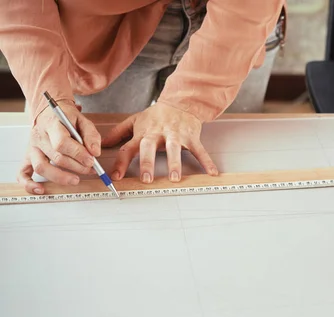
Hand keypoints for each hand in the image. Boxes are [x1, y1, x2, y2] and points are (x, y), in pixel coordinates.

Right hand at [18, 100, 99, 194]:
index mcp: (52, 125)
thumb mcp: (82, 120)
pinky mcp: (28, 157)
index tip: (91, 160)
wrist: (48, 112)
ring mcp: (32, 148)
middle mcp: (39, 137)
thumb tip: (95, 152)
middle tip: (90, 169)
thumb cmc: (66, 118)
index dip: (78, 154)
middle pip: (56, 157)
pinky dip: (29, 184)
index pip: (62, 143)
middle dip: (77, 167)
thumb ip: (91, 135)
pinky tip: (40, 190)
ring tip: (75, 180)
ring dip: (60, 177)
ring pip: (41, 167)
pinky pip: (22, 173)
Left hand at [102, 102, 217, 182]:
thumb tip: (103, 144)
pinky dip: (206, 161)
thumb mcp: (136, 121)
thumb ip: (119, 133)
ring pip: (174, 149)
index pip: (128, 148)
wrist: (180, 102)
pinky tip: (211, 172)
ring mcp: (176, 135)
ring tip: (174, 178)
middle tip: (146, 179)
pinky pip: (199, 150)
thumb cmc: (157, 115)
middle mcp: (158, 134)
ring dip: (175, 163)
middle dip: (147, 163)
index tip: (116, 177)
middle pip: (150, 147)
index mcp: (143, 133)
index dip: (121, 162)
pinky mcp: (191, 137)